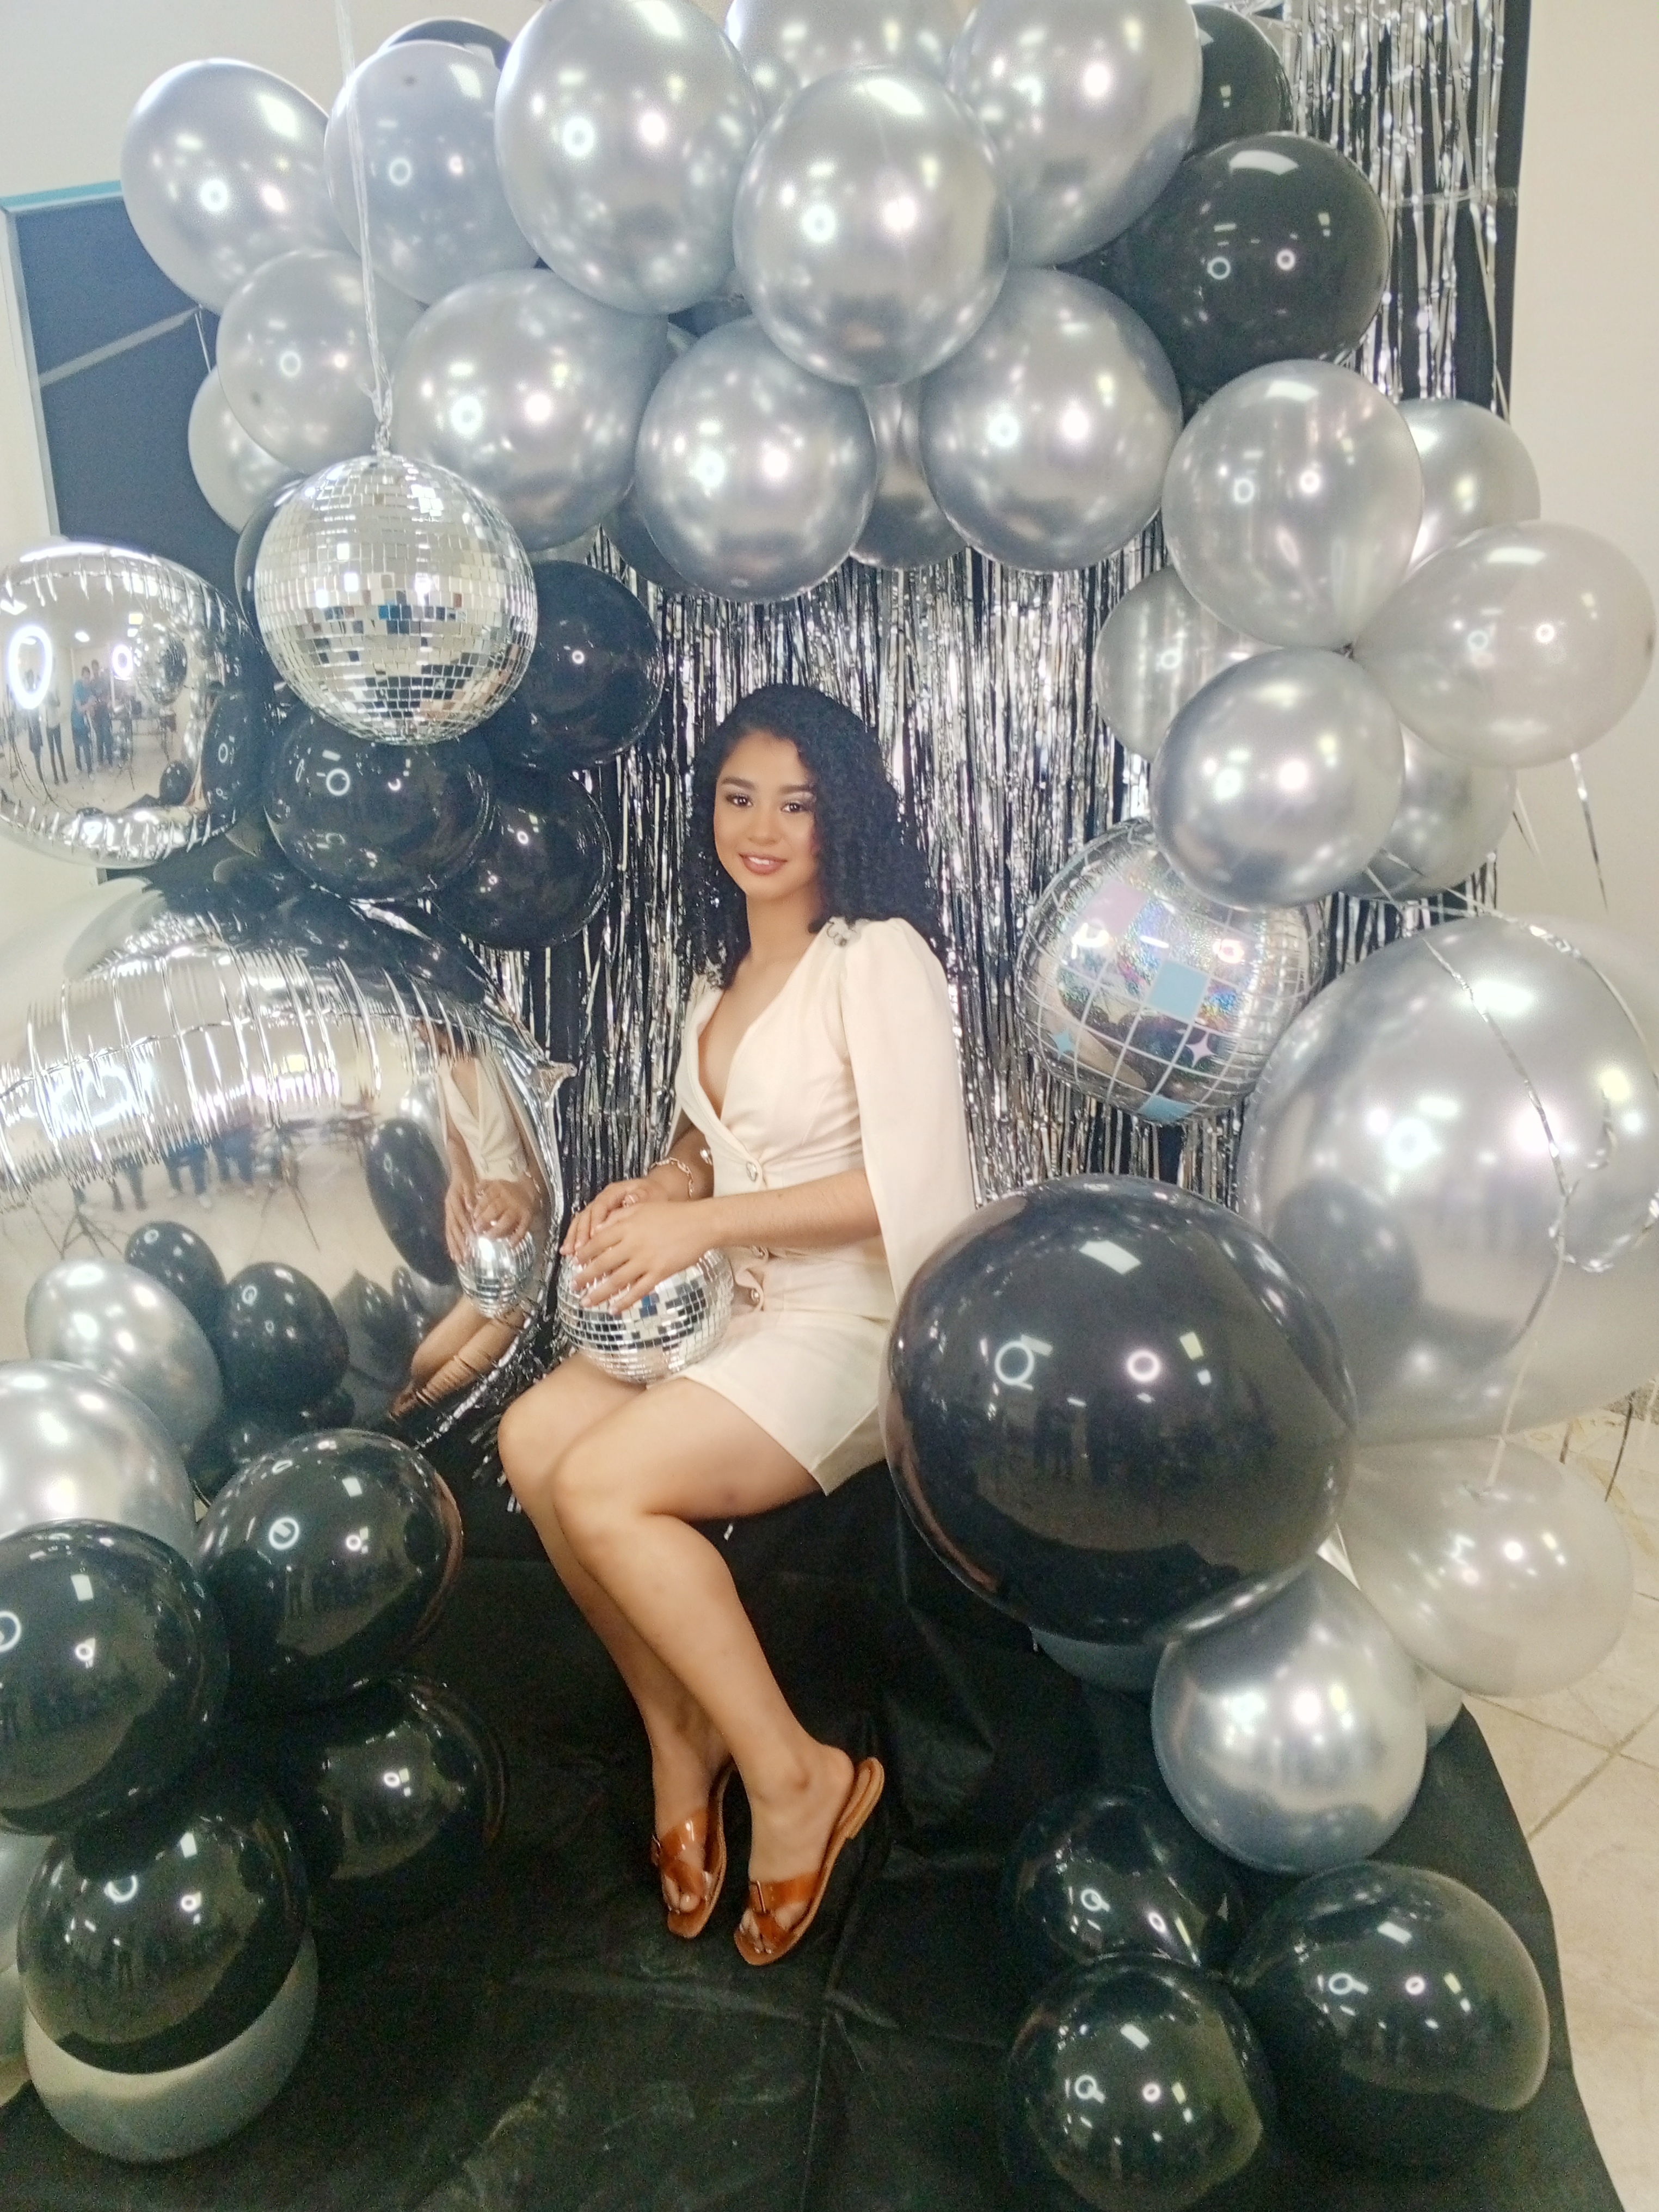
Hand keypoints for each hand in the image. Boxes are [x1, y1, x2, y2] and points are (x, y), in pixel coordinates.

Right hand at [444, 1178, 476, 1265]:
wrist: (458, 1174)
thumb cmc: (466, 1180)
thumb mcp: (469, 1184)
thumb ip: (470, 1196)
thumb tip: (471, 1208)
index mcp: (454, 1202)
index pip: (460, 1217)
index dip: (465, 1228)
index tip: (473, 1239)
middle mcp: (449, 1210)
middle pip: (453, 1229)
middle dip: (459, 1243)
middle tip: (466, 1257)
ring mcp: (448, 1214)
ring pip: (450, 1233)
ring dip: (454, 1247)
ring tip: (459, 1260)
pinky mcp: (449, 1217)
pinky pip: (449, 1232)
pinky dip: (451, 1243)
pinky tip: (454, 1254)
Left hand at [472, 1177, 535, 1242]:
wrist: (529, 1190)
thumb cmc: (505, 1191)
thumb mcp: (493, 1184)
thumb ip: (481, 1188)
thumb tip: (469, 1198)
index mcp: (499, 1189)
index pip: (487, 1198)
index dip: (479, 1208)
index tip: (473, 1217)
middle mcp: (509, 1199)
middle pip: (495, 1209)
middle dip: (484, 1220)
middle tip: (477, 1229)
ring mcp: (518, 1209)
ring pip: (507, 1220)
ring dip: (496, 1231)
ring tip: (488, 1238)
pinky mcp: (527, 1218)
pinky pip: (523, 1228)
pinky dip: (517, 1237)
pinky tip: (510, 1245)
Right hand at [562, 1176, 653, 1257]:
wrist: (654, 1193)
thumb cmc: (652, 1195)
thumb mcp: (650, 1195)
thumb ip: (639, 1199)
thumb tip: (629, 1199)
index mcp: (615, 1192)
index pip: (601, 1205)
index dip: (596, 1220)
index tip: (594, 1235)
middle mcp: (603, 1200)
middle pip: (587, 1214)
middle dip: (581, 1232)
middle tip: (579, 1249)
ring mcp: (598, 1209)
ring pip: (581, 1221)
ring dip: (574, 1237)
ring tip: (568, 1252)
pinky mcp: (597, 1219)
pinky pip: (583, 1228)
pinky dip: (576, 1239)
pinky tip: (569, 1251)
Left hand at [569, 1198, 715, 1310]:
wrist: (701, 1223)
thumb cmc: (671, 1213)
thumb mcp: (642, 1207)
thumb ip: (618, 1217)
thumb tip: (596, 1229)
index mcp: (626, 1226)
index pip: (597, 1241)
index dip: (584, 1253)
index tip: (575, 1262)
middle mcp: (633, 1244)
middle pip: (602, 1263)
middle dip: (585, 1277)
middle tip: (574, 1286)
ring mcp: (646, 1260)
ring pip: (616, 1280)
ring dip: (599, 1293)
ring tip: (587, 1302)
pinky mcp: (660, 1273)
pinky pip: (638, 1290)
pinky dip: (625, 1301)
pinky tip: (614, 1309)